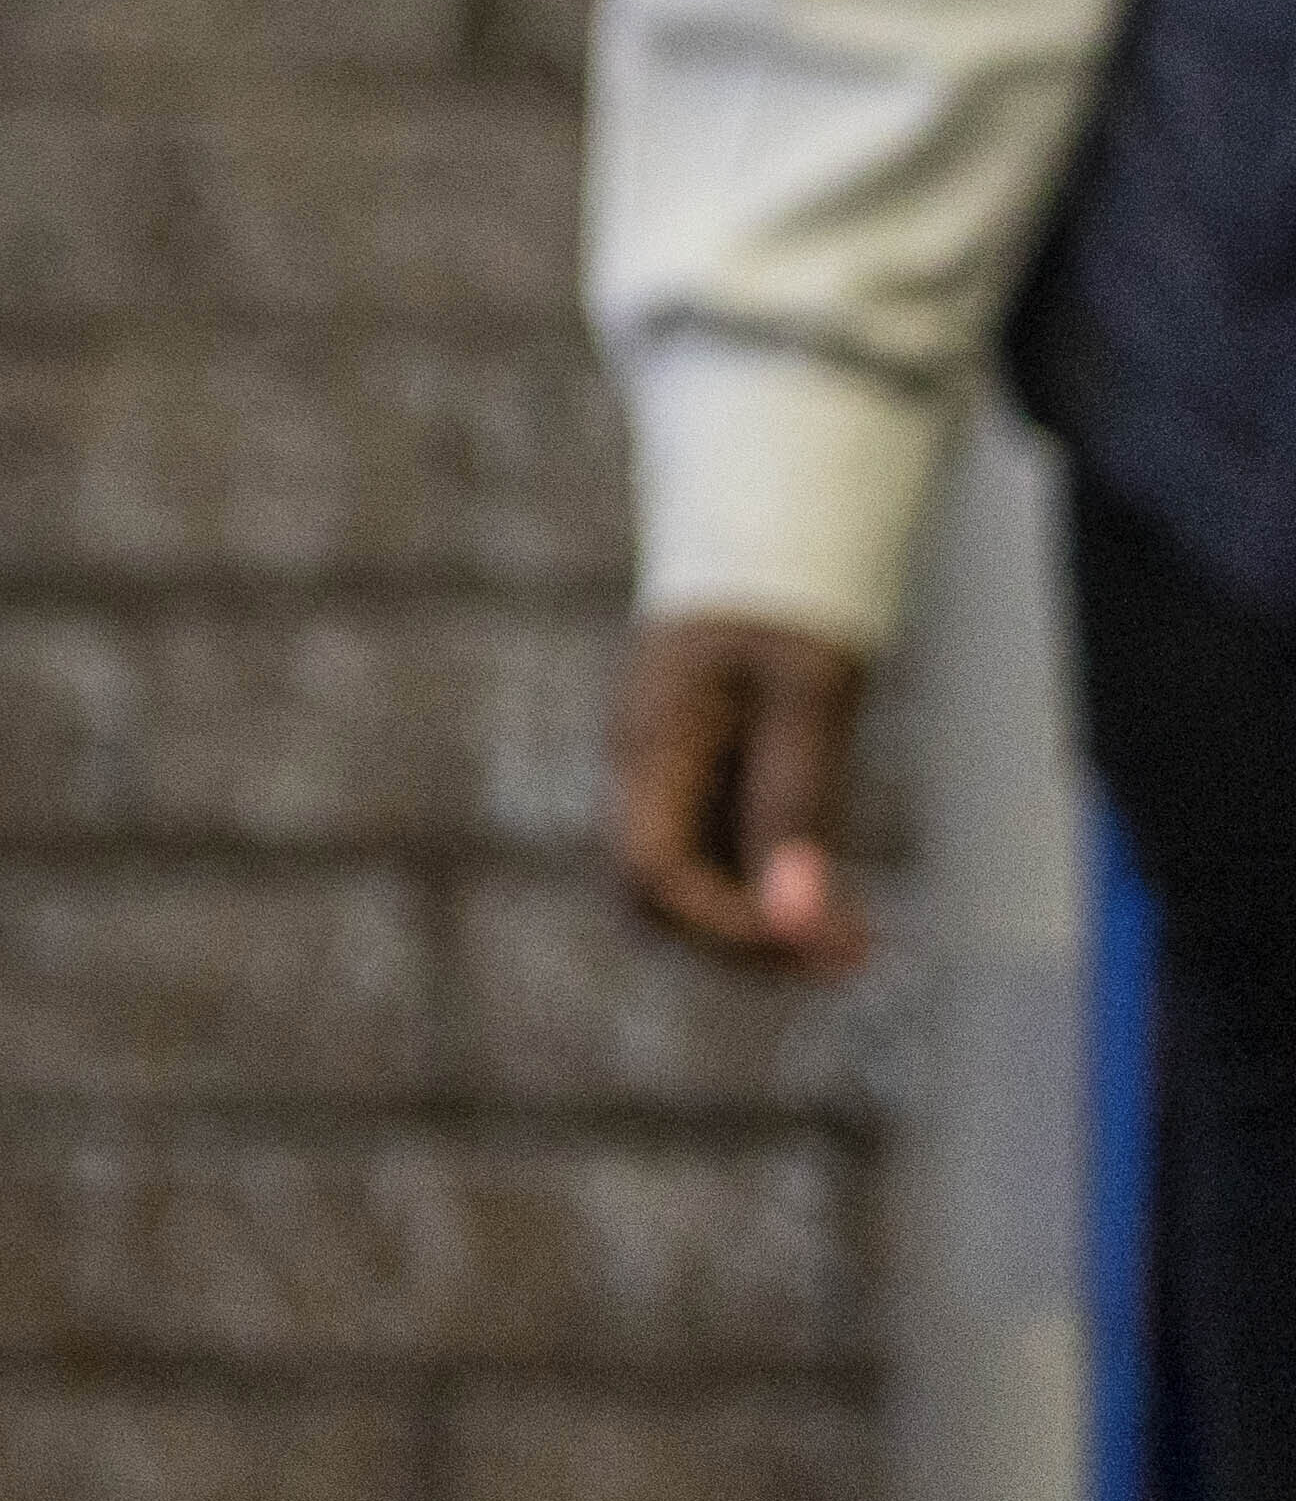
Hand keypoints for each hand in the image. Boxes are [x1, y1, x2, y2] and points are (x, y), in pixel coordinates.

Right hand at [610, 613, 878, 973]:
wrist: (759, 540)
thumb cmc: (781, 605)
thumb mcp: (808, 695)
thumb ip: (798, 805)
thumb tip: (798, 920)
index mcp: (650, 748)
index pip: (650, 875)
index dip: (725, 924)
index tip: (814, 938)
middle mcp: (643, 777)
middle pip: (656, 903)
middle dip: (745, 945)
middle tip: (845, 960)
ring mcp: (670, 784)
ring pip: (693, 893)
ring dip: (768, 931)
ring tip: (856, 947)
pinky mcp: (706, 786)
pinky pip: (727, 865)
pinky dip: (778, 899)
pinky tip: (840, 911)